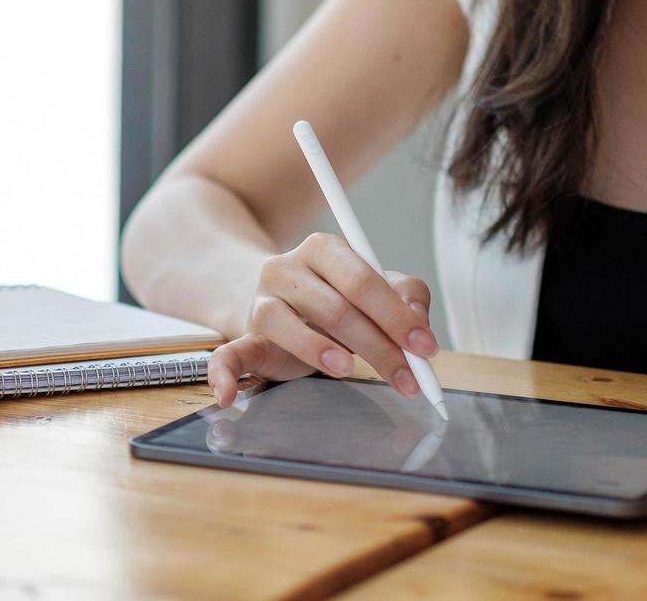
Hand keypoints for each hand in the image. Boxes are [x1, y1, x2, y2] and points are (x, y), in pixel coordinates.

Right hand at [206, 232, 437, 407]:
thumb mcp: (376, 289)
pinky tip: (227, 397)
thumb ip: (405, 295)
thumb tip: (418, 320)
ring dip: (317, 349)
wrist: (281, 299)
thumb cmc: (338, 296)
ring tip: (348, 369)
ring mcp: (261, 301)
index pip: (361, 279)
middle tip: (407, 377)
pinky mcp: (243, 335)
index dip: (395, 314)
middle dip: (377, 345)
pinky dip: (222, 374)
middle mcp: (286, 268)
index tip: (424, 346)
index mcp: (324, 250)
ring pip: (282, 323)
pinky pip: (225, 353)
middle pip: (333, 306)